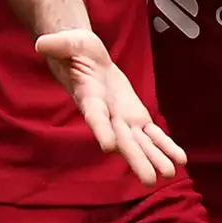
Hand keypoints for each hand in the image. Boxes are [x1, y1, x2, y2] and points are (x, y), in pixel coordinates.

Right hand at [35, 28, 181, 182]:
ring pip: (140, 143)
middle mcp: (107, 116)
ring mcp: (122, 119)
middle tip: (149, 179)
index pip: (95, 117)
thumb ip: (56, 46)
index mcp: (89, 98)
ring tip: (170, 174)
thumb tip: (41, 45)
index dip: (101, 130)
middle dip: (136, 159)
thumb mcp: (66, 43)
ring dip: (155, 158)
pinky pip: (152, 134)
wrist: (84, 59)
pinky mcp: (135, 117)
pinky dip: (165, 146)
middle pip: (121, 140)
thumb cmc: (74, 50)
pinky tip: (179, 159)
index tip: (108, 147)